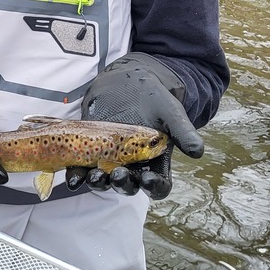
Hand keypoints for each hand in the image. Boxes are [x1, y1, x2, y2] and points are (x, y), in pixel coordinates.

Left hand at [66, 52, 203, 199]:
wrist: (130, 81)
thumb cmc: (155, 99)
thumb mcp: (171, 113)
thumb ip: (183, 131)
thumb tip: (197, 151)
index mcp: (155, 162)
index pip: (158, 185)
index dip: (154, 187)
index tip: (148, 181)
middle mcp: (132, 166)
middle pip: (128, 185)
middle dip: (122, 184)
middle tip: (117, 176)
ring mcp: (110, 159)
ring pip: (104, 180)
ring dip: (98, 183)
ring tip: (93, 177)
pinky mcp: (90, 150)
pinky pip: (83, 168)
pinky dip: (77, 174)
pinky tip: (72, 175)